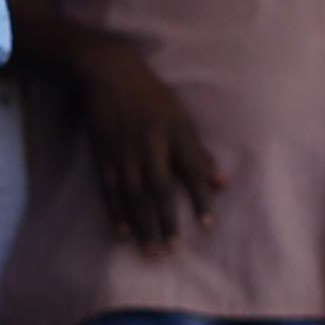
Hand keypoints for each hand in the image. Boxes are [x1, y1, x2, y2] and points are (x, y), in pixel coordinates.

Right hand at [66, 36, 227, 247]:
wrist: (108, 73)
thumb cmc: (150, 94)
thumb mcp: (180, 116)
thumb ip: (198, 152)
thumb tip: (222, 181)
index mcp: (172, 133)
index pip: (190, 171)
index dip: (200, 198)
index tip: (208, 224)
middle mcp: (149, 146)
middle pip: (159, 191)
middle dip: (166, 222)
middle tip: (172, 250)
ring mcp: (123, 154)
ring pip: (134, 197)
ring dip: (143, 226)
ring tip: (150, 251)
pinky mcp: (103, 157)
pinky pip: (110, 191)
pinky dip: (116, 213)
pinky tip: (122, 233)